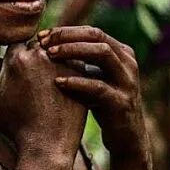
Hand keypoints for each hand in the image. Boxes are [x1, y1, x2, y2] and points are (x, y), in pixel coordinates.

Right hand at [0, 39, 87, 158]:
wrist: (46, 144)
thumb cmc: (16, 129)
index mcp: (16, 58)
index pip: (18, 46)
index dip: (20, 56)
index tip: (24, 67)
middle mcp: (40, 55)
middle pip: (40, 46)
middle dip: (40, 56)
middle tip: (41, 72)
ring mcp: (63, 62)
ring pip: (60, 53)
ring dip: (58, 61)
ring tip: (56, 77)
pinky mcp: (81, 73)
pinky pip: (77, 64)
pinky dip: (73, 71)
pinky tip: (70, 84)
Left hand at [39, 26, 146, 154]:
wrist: (125, 138)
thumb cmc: (103, 105)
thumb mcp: (93, 78)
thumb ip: (80, 62)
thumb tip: (45, 44)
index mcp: (121, 53)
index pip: (91, 32)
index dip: (65, 31)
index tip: (41, 35)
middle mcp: (128, 62)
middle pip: (97, 36)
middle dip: (67, 36)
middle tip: (42, 42)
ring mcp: (127, 81)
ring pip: (103, 53)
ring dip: (73, 51)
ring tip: (49, 54)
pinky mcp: (122, 102)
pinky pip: (99, 87)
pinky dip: (77, 82)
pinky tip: (58, 82)